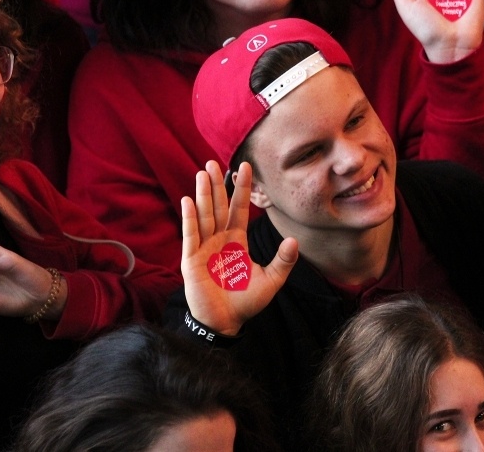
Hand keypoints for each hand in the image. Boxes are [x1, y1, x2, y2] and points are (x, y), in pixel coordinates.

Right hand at [181, 161, 297, 335]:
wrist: (226, 322)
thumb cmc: (246, 302)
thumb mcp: (271, 280)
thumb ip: (283, 261)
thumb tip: (295, 240)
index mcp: (236, 241)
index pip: (238, 209)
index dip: (241, 189)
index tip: (245, 167)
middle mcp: (218, 240)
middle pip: (218, 207)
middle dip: (217, 185)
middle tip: (214, 161)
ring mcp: (203, 248)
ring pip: (204, 216)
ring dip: (204, 195)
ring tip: (203, 173)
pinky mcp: (191, 260)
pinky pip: (190, 235)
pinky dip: (190, 218)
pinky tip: (189, 200)